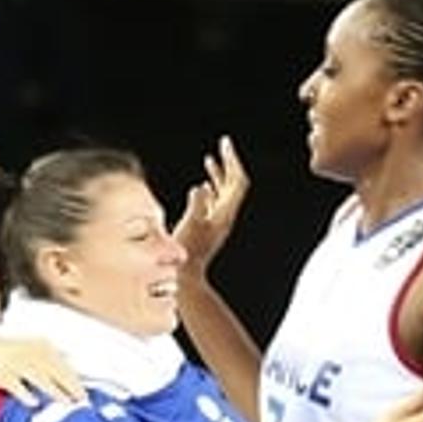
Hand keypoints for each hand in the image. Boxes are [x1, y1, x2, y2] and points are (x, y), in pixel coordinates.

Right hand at [0, 336, 83, 402]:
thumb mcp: (31, 350)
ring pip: (39, 378)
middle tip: (82, 402)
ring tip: (66, 404)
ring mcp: (16, 363)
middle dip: (71, 387)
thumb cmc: (6, 355)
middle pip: (56, 371)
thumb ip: (50, 359)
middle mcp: (31, 353)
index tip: (87, 395)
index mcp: (40, 347)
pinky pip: (16, 385)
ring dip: (54, 391)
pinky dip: (25, 394)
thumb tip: (72, 364)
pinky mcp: (2, 373)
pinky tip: (34, 403)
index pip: (64, 365)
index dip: (76, 381)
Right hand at [174, 136, 249, 271]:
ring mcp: (218, 223)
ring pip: (224, 193)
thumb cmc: (185, 253)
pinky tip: (203, 184)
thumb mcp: (190, 226)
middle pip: (234, 185)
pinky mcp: (209, 228)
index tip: (226, 144)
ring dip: (219, 174)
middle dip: (229, 163)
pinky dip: (211, 189)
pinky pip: (214, 203)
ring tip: (212, 158)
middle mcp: (225, 217)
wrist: (186, 278)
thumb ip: (197, 206)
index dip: (233, 161)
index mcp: (225, 215)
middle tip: (224, 144)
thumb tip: (201, 187)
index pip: (237, 182)